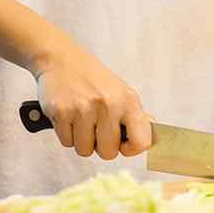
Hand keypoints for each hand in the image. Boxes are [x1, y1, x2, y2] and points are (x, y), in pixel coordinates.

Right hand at [34, 41, 151, 159]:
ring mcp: (84, 108)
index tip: (122, 144)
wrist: (62, 59)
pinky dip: (67, 134)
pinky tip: (69, 116)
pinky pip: (67, 142)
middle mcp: (109, 104)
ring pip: (85, 150)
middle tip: (97, 128)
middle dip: (101, 146)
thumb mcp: (122, 92)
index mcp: (128, 101)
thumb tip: (152, 135)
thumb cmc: (95, 80)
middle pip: (108, 153)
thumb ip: (136, 116)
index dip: (131, 150)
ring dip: (82, 141)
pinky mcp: (62, 112)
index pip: (141, 142)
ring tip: (82, 121)